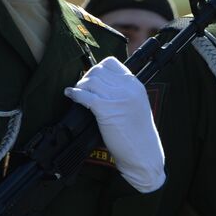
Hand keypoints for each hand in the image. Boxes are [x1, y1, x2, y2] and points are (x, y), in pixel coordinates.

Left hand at [64, 57, 164, 192]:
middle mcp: (128, 88)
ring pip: (91, 81)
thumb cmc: (138, 133)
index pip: (111, 63)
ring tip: (76, 93)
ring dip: (80, 86)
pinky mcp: (107, 111)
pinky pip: (86, 96)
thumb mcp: (136, 105)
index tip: (91, 78)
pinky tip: (71, 96)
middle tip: (82, 87)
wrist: (144, 153)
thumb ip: (123, 92)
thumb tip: (100, 85)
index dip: (97, 68)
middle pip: (98, 70)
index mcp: (135, 85)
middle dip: (86, 77)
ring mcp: (118, 98)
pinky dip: (75, 94)